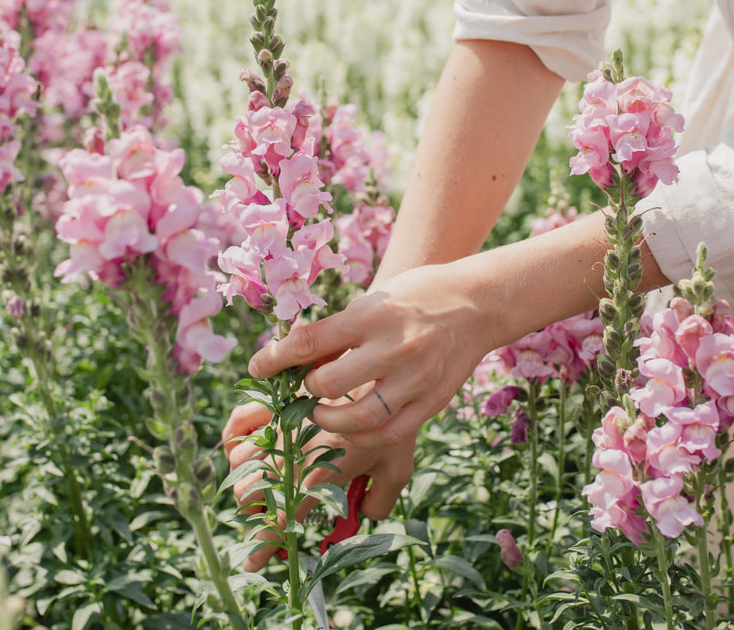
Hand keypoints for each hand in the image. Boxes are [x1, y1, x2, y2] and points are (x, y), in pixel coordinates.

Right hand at [221, 400, 414, 570]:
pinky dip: (234, 436)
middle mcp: (290, 457)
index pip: (281, 523)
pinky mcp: (274, 403)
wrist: (380, 371)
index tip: (251, 563)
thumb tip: (365, 514)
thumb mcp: (397, 468)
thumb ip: (381, 499)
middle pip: (250, 495)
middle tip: (262, 512)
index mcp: (317, 480)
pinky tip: (242, 442)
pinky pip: (238, 423)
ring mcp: (278, 429)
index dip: (262, 547)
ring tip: (255, 480)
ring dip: (242, 476)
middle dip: (251, 510)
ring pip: (240, 462)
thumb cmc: (393, 421)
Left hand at [247, 262, 502, 451]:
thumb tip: (294, 358)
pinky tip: (352, 429)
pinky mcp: (432, 399)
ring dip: (329, 421)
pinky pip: (390, 432)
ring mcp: (416, 376)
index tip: (256, 369)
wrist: (477, 302)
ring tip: (320, 414)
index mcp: (372, 313)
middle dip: (307, 391)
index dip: (274, 359)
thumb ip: (338, 330)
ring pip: (359, 417)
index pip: (309, 341)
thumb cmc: (415, 296)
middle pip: (330, 383)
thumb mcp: (373, 299)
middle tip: (304, 390)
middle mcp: (394, 345)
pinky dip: (363, 437)